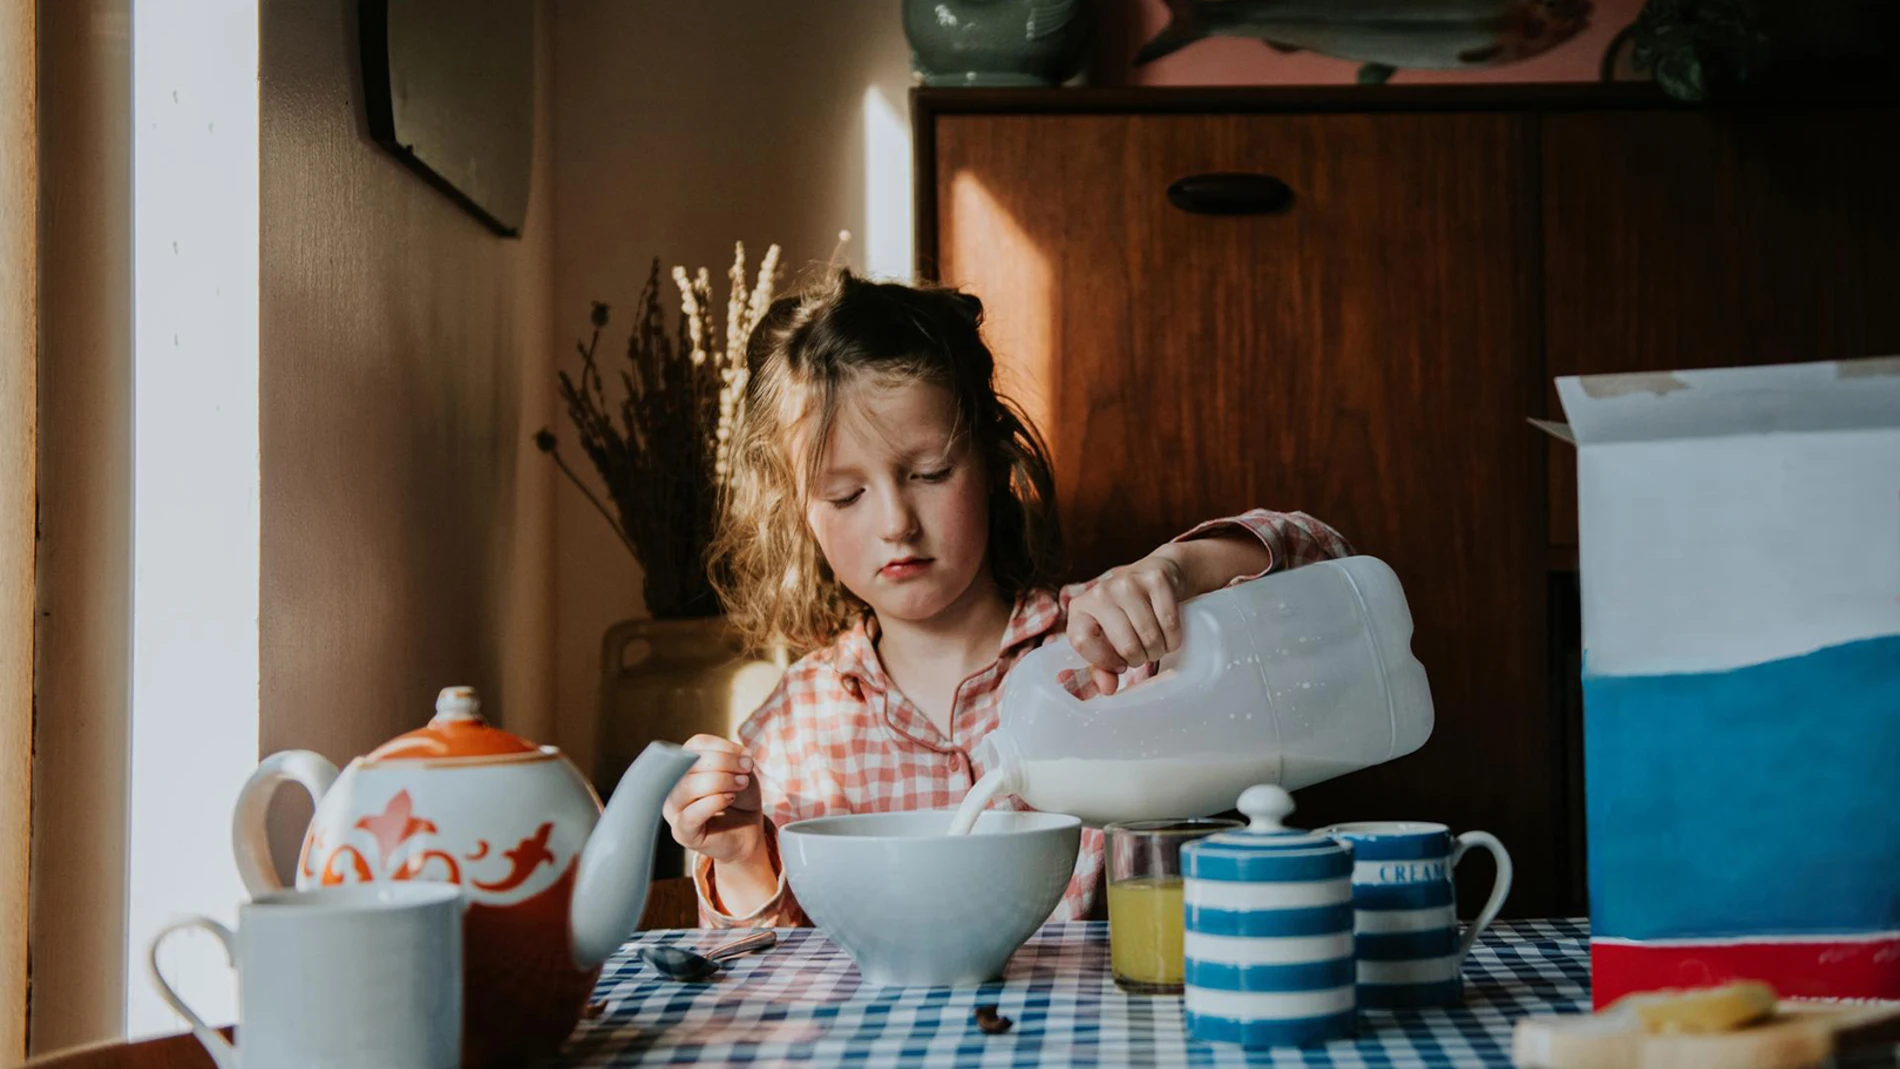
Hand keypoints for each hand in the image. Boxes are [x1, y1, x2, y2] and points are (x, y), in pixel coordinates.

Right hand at [662, 735, 764, 865]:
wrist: (747, 831)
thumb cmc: (739, 798)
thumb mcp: (740, 771)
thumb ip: (733, 759)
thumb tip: (735, 755)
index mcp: (684, 764)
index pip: (696, 744)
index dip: (724, 746)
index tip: (747, 757)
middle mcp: (672, 784)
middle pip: (690, 763)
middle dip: (724, 762)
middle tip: (747, 769)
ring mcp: (674, 809)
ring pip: (688, 786)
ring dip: (720, 781)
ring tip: (741, 783)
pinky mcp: (682, 832)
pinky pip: (691, 814)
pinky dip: (714, 802)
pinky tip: (730, 798)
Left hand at [1064, 552, 1186, 694]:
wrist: (1154, 573)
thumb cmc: (1125, 614)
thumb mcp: (1107, 639)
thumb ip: (1102, 667)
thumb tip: (1107, 689)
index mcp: (1080, 608)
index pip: (1081, 641)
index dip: (1104, 661)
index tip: (1119, 665)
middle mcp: (1100, 592)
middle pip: (1126, 645)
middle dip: (1140, 658)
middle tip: (1142, 653)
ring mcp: (1128, 583)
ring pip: (1150, 637)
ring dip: (1158, 650)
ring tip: (1155, 644)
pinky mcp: (1155, 579)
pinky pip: (1170, 623)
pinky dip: (1173, 638)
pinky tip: (1168, 635)